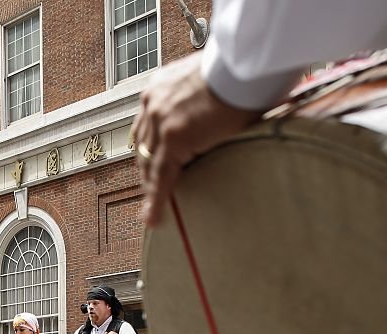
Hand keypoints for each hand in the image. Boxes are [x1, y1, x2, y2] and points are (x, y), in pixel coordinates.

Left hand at [132, 52, 263, 226]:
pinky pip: (162, 176)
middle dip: (146, 172)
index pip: (147, 127)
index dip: (148, 150)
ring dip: (151, 187)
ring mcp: (161, 121)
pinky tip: (154, 217)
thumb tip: (216, 113)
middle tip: (151, 191)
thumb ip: (202, 100)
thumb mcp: (209, 82)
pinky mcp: (174, 138)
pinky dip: (157, 200)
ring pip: (149, 164)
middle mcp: (154, 103)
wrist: (245, 63)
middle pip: (142, 147)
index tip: (150, 164)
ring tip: (154, 208)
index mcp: (161, 87)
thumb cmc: (239, 70)